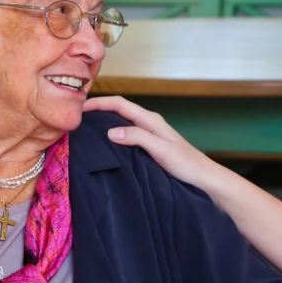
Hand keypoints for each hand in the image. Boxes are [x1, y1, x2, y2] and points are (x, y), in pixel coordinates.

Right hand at [83, 96, 216, 188]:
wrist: (204, 179)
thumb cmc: (187, 164)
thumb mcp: (161, 150)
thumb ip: (138, 138)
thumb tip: (110, 131)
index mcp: (151, 120)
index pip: (120, 104)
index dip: (99, 103)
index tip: (79, 108)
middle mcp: (149, 124)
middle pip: (118, 111)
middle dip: (98, 111)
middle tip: (77, 119)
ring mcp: (149, 135)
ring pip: (121, 123)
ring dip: (104, 124)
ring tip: (85, 131)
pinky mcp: (149, 147)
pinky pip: (126, 136)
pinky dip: (112, 137)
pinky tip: (105, 147)